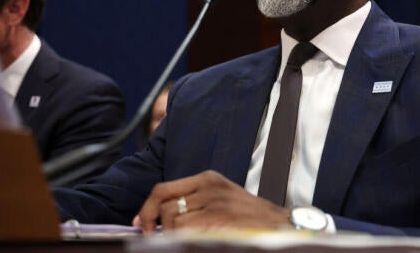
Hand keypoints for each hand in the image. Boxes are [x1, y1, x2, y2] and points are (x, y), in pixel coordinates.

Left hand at [133, 170, 291, 232]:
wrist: (278, 223)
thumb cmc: (248, 215)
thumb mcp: (221, 197)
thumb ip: (194, 201)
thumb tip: (161, 218)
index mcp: (207, 179)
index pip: (163, 189)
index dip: (147, 208)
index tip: (141, 223)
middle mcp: (208, 187)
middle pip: (164, 205)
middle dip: (154, 226)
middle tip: (156, 238)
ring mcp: (214, 203)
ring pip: (172, 220)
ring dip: (171, 235)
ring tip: (182, 239)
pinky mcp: (219, 219)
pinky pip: (186, 230)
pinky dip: (183, 239)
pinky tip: (193, 241)